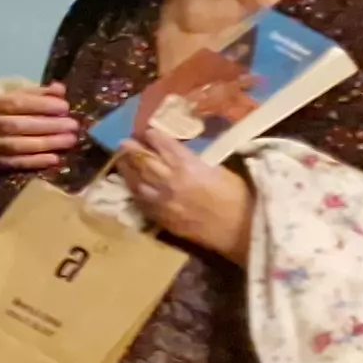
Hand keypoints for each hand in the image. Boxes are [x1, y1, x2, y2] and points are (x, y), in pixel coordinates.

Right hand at [0, 82, 80, 173]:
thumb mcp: (10, 96)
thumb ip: (34, 93)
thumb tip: (59, 89)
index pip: (16, 103)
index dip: (41, 104)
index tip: (64, 106)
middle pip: (18, 125)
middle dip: (48, 125)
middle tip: (72, 126)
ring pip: (17, 145)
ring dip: (46, 143)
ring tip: (69, 140)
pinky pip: (14, 163)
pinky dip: (35, 162)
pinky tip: (53, 159)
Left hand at [121, 129, 254, 260]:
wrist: (241, 231)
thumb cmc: (239, 199)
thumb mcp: (221, 171)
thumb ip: (198, 163)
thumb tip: (184, 159)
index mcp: (188, 166)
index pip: (165, 146)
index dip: (155, 138)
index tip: (148, 132)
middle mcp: (170, 180)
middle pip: (145, 161)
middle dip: (133, 150)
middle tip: (124, 143)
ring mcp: (162, 200)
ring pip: (137, 181)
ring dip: (127, 169)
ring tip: (121, 161)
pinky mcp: (161, 217)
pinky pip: (141, 201)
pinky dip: (134, 190)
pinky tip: (130, 185)